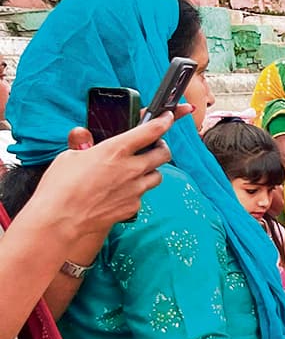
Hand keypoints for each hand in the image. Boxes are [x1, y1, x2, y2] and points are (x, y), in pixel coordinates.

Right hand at [25, 113, 178, 238]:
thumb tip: (82, 135)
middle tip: (155, 145)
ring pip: (157, 176)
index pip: (150, 131)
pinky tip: (122, 191)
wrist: (64, 222)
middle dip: (162, 147)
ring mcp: (135, 189)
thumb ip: (82, 144)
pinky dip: (137, 190)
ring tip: (138, 169)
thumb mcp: (68, 158)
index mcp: (115, 150)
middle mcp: (131, 169)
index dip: (164, 122)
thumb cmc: (61, 188)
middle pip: (163, 154)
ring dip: (151, 170)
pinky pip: (143, 195)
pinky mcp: (134, 206)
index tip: (169, 116)